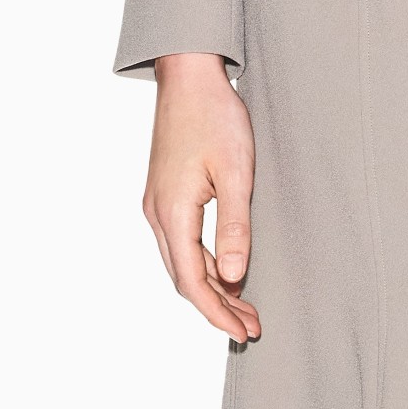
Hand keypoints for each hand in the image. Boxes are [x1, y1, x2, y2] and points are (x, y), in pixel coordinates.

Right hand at [142, 52, 260, 341]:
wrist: (189, 76)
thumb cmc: (214, 116)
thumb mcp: (236, 171)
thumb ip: (234, 226)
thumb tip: (234, 278)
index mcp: (173, 212)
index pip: (193, 282)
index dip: (218, 313)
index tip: (243, 333)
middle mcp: (158, 213)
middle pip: (184, 278)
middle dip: (216, 307)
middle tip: (249, 327)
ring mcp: (158, 203)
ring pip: (181, 262)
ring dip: (210, 287)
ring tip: (242, 305)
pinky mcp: (165, 192)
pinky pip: (181, 242)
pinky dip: (203, 263)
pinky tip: (226, 268)